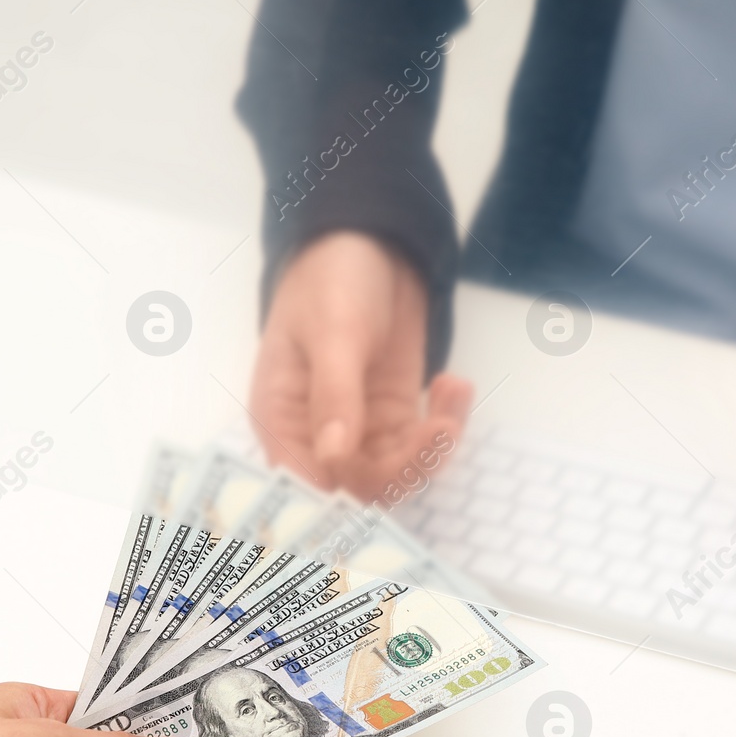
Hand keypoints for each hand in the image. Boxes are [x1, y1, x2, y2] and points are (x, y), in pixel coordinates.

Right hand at [249, 231, 472, 495]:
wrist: (370, 241)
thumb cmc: (331, 277)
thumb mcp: (333, 330)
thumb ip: (334, 393)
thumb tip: (335, 455)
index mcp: (281, 419)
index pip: (305, 483)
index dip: (342, 496)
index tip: (388, 477)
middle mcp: (316, 435)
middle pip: (358, 488)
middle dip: (404, 468)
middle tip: (438, 427)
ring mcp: (359, 428)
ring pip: (396, 474)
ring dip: (432, 447)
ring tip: (452, 391)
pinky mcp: (395, 415)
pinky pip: (421, 446)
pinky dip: (445, 426)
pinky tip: (454, 384)